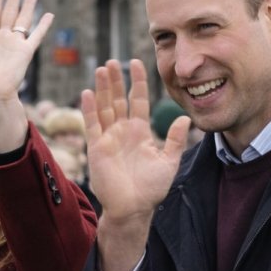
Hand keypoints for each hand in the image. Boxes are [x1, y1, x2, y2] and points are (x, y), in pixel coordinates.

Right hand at [81, 59, 188, 270]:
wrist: (133, 208)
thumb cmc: (151, 189)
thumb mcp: (169, 161)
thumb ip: (174, 139)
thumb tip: (184, 119)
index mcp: (140, 132)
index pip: (138, 100)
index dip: (137, 82)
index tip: (136, 63)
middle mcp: (122, 131)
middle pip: (117, 100)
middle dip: (115, 81)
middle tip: (112, 62)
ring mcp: (108, 138)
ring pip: (104, 107)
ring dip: (102, 89)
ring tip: (101, 70)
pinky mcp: (96, 148)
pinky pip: (92, 125)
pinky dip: (89, 109)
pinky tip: (87, 93)